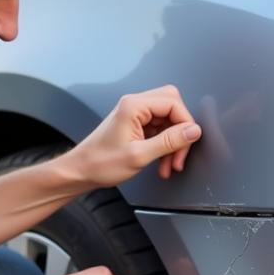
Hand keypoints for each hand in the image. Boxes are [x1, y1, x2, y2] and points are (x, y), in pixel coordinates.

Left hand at [70, 85, 201, 185]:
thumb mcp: (139, 155)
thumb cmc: (100, 163)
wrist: (81, 171)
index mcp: (134, 106)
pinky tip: (162, 162)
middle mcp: (135, 105)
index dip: (185, 124)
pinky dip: (165, 146)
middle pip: (173, 107)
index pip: (173, 103)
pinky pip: (160, 130)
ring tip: (170, 164)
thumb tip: (192, 131)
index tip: (188, 142)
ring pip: (168, 121)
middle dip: (180, 133)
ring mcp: (136, 114)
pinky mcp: (136, 125)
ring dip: (173, 143)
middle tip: (179, 154)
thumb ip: (169, 142)